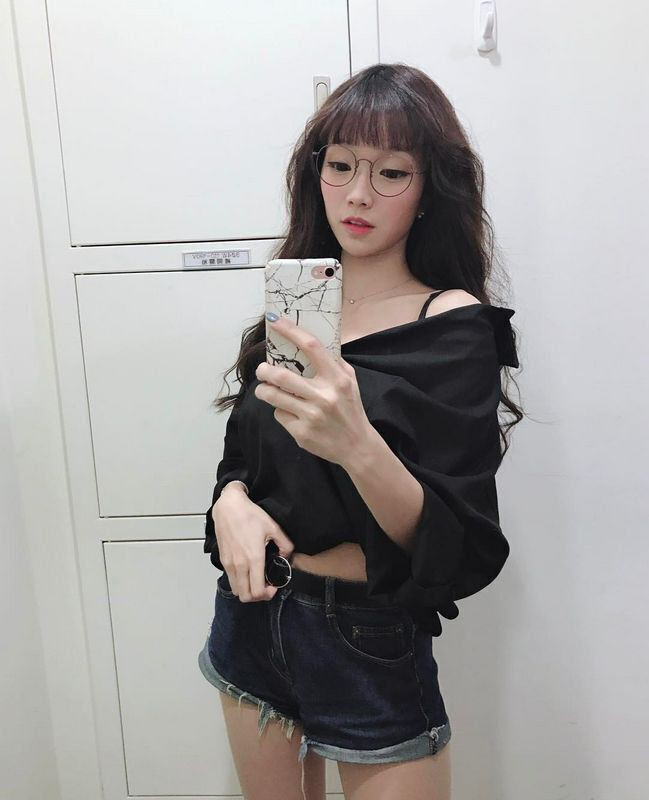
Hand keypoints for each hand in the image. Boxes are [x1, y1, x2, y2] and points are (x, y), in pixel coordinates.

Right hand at [213, 490, 294, 601]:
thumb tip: (286, 557)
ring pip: (237, 591)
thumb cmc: (250, 515)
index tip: (274, 586)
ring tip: (256, 580)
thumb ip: (285, 545)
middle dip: (258, 596)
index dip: (268, 594)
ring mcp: (229, 563)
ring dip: (247, 591)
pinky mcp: (223, 560)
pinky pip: (231, 580)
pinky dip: (239, 582)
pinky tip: (247, 571)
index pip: (258, 591)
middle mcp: (239, 564)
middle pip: (246, 597)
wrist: (229, 507)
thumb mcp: (274, 527)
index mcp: (253, 558)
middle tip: (266, 586)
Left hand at [254, 316, 372, 466]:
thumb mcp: (350, 381)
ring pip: (273, 396)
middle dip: (264, 370)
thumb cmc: (351, 409)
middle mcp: (324, 396)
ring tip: (266, 389)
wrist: (357, 446)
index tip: (274, 320)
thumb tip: (308, 341)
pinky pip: (279, 415)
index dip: (290, 330)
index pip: (311, 347)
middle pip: (281, 376)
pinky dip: (280, 411)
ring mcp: (311, 416)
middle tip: (262, 369)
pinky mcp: (301, 433)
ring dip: (264, 390)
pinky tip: (291, 413)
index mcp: (337, 379)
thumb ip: (333, 362)